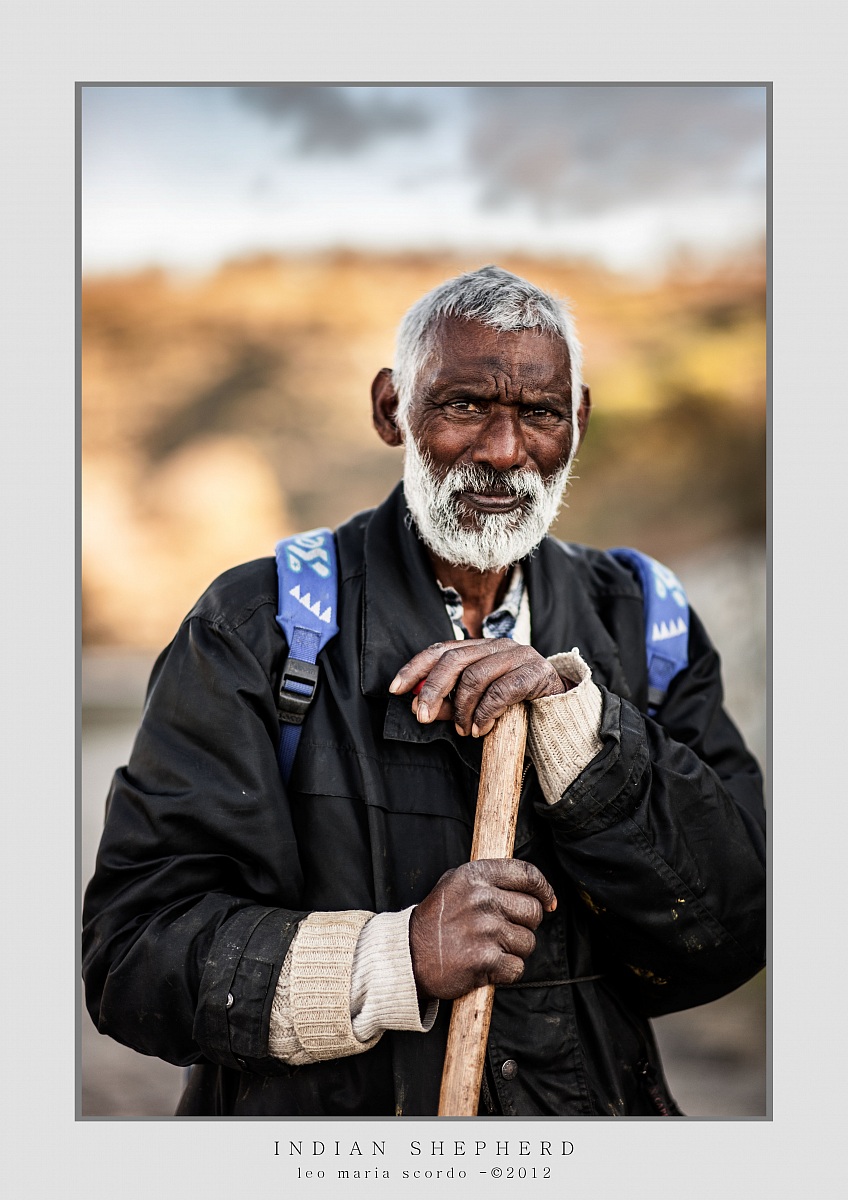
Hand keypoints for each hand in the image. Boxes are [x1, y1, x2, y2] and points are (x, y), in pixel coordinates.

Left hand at [389, 639, 568, 736]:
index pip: (440, 650)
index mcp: (480, 647)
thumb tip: (420, 708)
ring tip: (462, 729)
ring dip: (462, 708)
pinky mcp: (535, 672)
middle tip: (421, 716)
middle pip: (454, 660)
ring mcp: (518, 655)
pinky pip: (501, 691)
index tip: (395, 689)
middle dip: (432, 690)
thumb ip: (450, 703)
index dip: (414, 668)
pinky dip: (485, 713)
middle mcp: (497, 645)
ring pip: (476, 677)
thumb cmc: (514, 704)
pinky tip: (480, 729)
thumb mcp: (477, 703)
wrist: (561, 706)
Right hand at [408, 859, 556, 999]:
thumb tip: (529, 885)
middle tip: (507, 931)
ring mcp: (485, 930)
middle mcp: (482, 899)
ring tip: (490, 948)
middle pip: (533, 911)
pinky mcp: (486, 959)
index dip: (544, 889)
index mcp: (476, 876)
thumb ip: (487, 879)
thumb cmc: (435, 921)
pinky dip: (506, 971)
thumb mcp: (453, 883)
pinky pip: (517, 967)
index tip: (549, 901)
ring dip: (515, 950)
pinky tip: (487, 965)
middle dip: (526, 924)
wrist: (409, 956)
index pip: (527, 874)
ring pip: (528, 941)